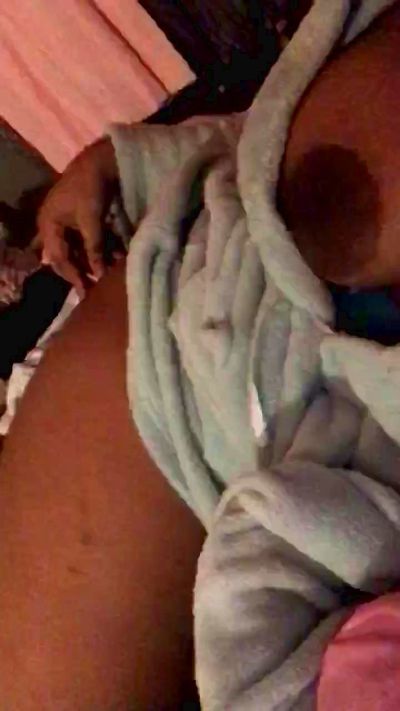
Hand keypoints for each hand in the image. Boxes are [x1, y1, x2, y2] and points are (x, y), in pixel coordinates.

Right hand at [36, 138, 117, 295]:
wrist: (100, 161)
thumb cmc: (90, 188)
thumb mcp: (90, 221)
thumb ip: (94, 249)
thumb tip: (100, 275)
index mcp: (48, 225)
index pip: (59, 259)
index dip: (73, 276)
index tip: (85, 292)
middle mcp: (54, 226)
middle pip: (65, 257)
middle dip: (81, 271)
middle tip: (93, 289)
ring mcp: (67, 222)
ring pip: (78, 250)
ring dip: (93, 261)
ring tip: (108, 274)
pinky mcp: (81, 219)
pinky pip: (87, 241)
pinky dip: (99, 250)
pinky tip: (114, 257)